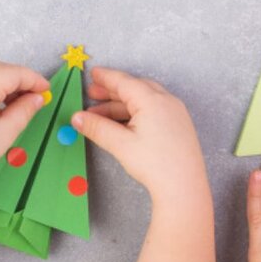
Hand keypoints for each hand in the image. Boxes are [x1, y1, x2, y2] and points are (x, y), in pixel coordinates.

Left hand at [0, 61, 49, 196]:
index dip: (34, 80)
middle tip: (33, 94)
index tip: (44, 88)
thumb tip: (36, 98)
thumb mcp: (7, 131)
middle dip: (19, 78)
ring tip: (15, 101)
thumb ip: (25, 109)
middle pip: (0, 68)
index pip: (15, 73)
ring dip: (3, 81)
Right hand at [71, 67, 206, 202]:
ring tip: (100, 115)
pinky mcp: (178, 125)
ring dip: (121, 105)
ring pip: (144, 100)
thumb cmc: (155, 164)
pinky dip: (135, 113)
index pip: (124, 82)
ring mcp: (175, 112)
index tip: (92, 74)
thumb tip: (77, 118)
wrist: (184, 187)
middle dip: (112, 91)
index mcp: (152, 100)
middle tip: (92, 94)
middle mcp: (166, 101)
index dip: (106, 77)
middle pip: (134, 89)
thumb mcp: (120, 144)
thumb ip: (97, 128)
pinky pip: (154, 110)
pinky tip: (121, 124)